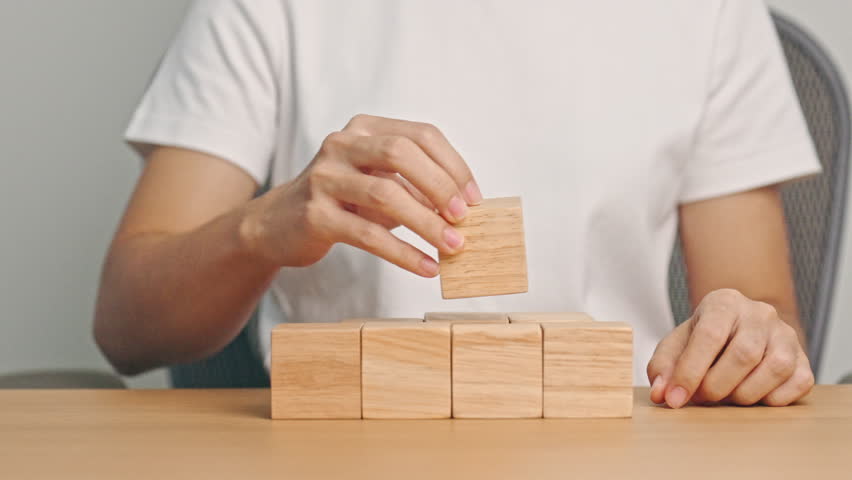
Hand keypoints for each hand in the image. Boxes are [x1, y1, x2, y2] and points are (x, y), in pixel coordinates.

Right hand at [242, 114, 481, 275]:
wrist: (276, 226)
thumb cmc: (341, 202)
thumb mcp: (377, 183)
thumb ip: (414, 186)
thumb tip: (466, 207)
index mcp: (364, 129)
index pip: (420, 135)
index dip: (453, 165)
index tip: (475, 198)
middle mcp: (341, 145)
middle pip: (401, 153)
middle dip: (440, 186)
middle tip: (464, 218)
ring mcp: (324, 178)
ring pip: (385, 195)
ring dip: (427, 223)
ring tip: (453, 247)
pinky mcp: (315, 215)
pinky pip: (368, 235)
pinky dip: (403, 253)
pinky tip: (426, 267)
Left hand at [647, 289, 813, 407]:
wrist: (738, 332)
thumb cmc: (704, 340)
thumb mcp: (676, 346)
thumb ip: (663, 367)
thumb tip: (661, 394)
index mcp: (724, 303)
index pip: (709, 335)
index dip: (690, 371)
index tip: (675, 398)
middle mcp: (760, 313)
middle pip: (744, 354)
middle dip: (716, 386)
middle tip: (701, 399)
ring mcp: (786, 334)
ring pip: (774, 368)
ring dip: (745, 394)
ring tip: (726, 396)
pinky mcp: (804, 358)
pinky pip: (797, 383)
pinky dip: (773, 399)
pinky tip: (753, 395)